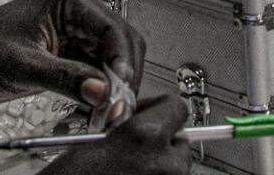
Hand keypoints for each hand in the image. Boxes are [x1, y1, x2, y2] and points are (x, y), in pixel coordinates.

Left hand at [0, 0, 146, 140]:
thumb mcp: (22, 67)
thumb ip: (66, 78)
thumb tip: (102, 91)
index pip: (112, 27)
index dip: (122, 59)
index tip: (120, 89)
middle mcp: (76, 13)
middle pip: (120, 42)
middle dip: (123, 75)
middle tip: (118, 108)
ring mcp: (73, 34)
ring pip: (111, 60)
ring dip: (113, 86)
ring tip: (107, 115)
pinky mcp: (67, 55)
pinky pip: (95, 72)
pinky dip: (98, 92)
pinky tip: (95, 111)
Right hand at [49, 95, 190, 174]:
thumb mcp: (93, 143)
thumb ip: (124, 128)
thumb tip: (137, 118)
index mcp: (146, 136)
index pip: (176, 106)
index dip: (157, 108)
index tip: (142, 115)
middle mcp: (165, 163)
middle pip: (180, 142)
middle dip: (159, 144)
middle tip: (132, 151)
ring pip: (175, 169)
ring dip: (158, 168)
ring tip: (126, 173)